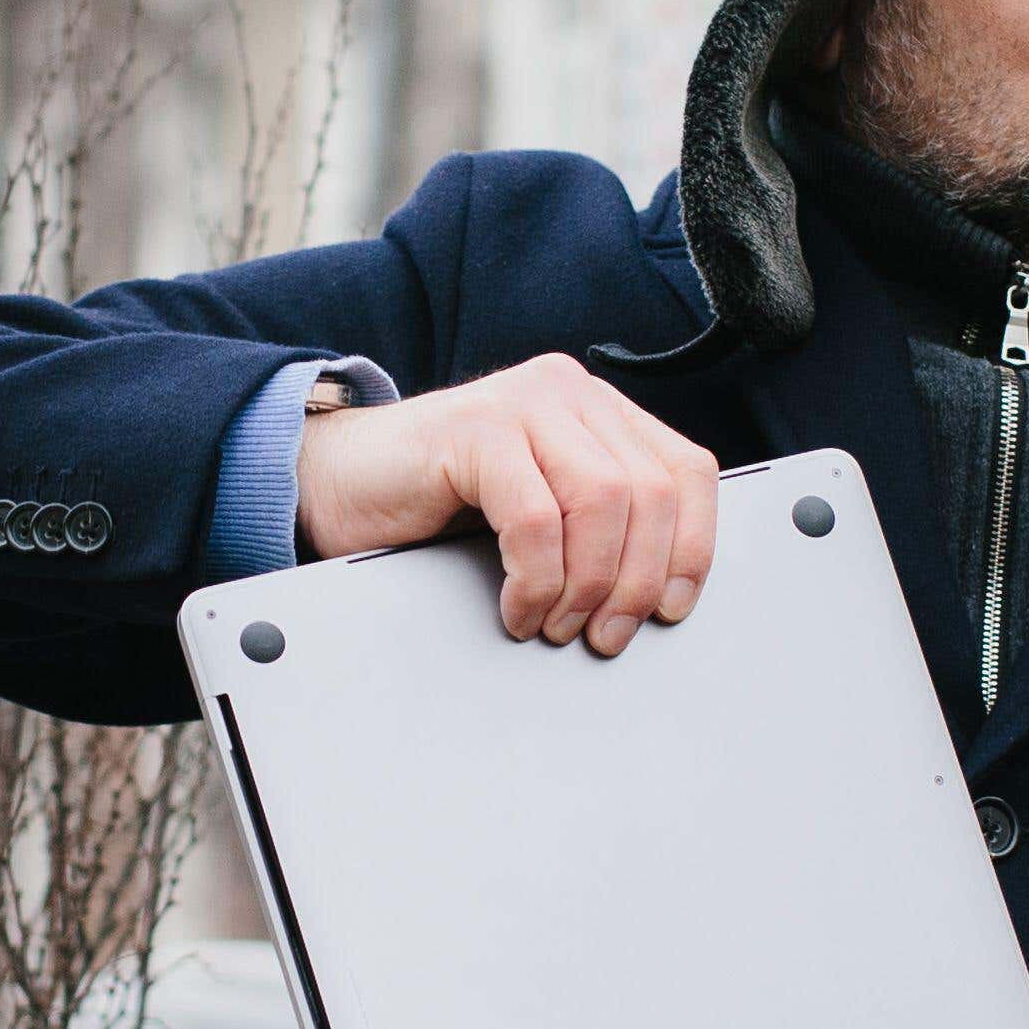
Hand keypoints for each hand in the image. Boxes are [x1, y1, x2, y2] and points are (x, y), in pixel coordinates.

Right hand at [292, 353, 718, 654]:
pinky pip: (535, 518)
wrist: (337, 483)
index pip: (686, 471)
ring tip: (557, 626)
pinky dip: (536, 580)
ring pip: (603, 502)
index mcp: (597, 408)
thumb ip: (598, 524)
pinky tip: (518, 609)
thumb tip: (658, 596)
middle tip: (604, 635)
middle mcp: (568, 392)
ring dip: (587, 585)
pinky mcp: (475, 429)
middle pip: (651, 493)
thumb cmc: (438, 506)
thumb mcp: (542, 510)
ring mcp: (522, 403)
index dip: (692, 547)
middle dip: (635, 581)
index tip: (671, 610)